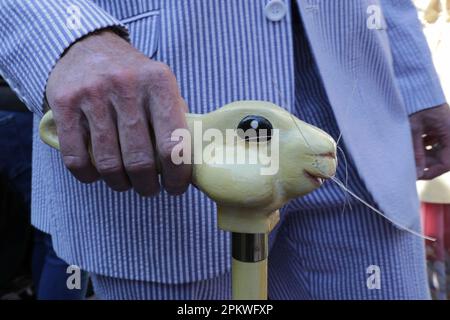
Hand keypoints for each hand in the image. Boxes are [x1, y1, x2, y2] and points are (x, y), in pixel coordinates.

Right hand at [46, 30, 190, 195]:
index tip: (176, 187)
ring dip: (120, 183)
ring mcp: (92, 94)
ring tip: (125, 183)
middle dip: (147, 186)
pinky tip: (98, 175)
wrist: (88, 47)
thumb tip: (188, 162)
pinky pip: (76, 157)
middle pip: (140, 160)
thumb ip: (176, 117)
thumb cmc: (133, 77)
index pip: (173, 144)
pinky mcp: (64, 104)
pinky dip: (89, 176)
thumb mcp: (162, 86)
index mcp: (159, 82)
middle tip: (149, 188)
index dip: (177, 176)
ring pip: (108, 163)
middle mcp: (126, 86)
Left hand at [409, 103, 449, 179]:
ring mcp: (447, 129)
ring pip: (438, 151)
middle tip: (408, 167)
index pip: (446, 163)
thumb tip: (416, 172)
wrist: (415, 84)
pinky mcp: (440, 125)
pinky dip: (424, 146)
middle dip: (426, 164)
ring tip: (408, 156)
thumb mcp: (413, 129)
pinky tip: (412, 145)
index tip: (415, 176)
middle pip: (443, 158)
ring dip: (424, 156)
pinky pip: (435, 142)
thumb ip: (416, 151)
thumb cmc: (416, 104)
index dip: (430, 172)